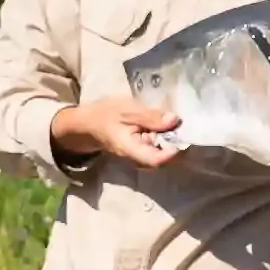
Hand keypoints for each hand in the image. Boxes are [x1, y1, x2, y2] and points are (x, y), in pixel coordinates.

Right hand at [51, 97, 179, 168]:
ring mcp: (139, 157)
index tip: (182, 135)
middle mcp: (136, 159)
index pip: (155, 160)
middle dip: (175, 143)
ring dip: (170, 139)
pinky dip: (163, 138)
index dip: (172, 152)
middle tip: (181, 125)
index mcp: (131, 149)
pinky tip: (163, 125)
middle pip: (163, 159)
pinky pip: (156, 149)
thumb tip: (175, 120)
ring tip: (172, 123)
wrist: (87, 124)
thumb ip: (151, 117)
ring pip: (161, 153)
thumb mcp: (127, 109)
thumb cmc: (104, 115)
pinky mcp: (141, 152)